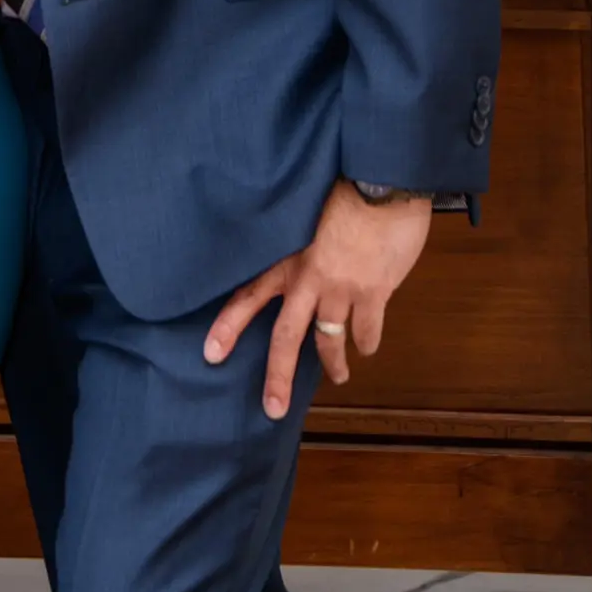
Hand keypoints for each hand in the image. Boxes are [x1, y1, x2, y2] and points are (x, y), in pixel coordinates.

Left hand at [203, 180, 432, 418]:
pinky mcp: (373, 292)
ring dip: (332, 365)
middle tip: (273, 408)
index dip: (229, 326)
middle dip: (278, 376)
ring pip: (329, 341)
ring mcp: (341, 289)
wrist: (380, 182)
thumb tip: (292, 262)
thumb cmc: (340, 189)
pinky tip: (367, 348)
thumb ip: (295, 244)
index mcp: (286, 259)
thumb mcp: (303, 214)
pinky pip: (367, 331)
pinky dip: (367, 343)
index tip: (211, 354)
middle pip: (285, 336)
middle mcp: (308, 279)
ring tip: (337, 377)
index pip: (248, 296)